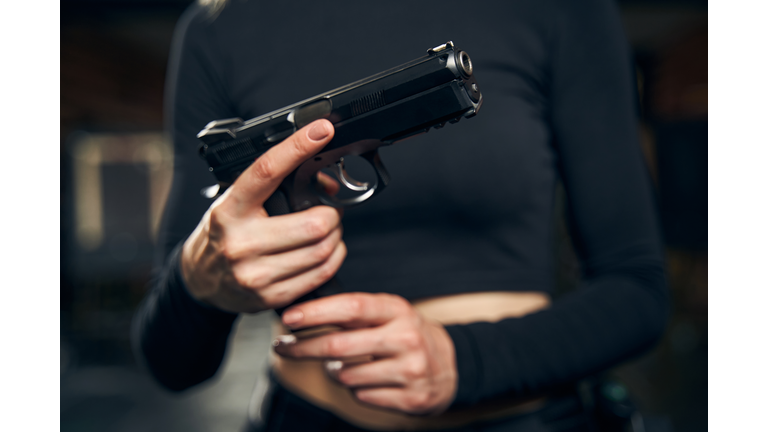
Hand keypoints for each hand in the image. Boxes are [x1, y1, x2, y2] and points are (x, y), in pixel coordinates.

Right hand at [180, 119, 346, 312]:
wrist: (199, 280)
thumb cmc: (223, 234)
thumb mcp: (235, 202)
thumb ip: (272, 190)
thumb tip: (325, 183)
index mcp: (230, 210)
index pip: (266, 171)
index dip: (298, 147)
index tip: (322, 130)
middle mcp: (240, 242)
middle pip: (313, 224)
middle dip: (332, 214)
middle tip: (329, 211)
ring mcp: (255, 273)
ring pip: (322, 250)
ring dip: (336, 237)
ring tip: (327, 231)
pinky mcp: (269, 297)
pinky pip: (320, 275)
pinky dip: (332, 259)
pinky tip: (324, 252)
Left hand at [273, 293, 457, 414]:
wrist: (449, 365)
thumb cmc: (405, 334)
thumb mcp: (387, 313)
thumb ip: (353, 311)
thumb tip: (303, 312)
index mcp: (396, 310)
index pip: (351, 307)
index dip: (316, 313)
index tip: (289, 318)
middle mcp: (405, 338)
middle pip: (339, 346)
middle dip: (303, 348)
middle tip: (283, 347)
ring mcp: (410, 369)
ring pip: (346, 375)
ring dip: (334, 371)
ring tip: (340, 365)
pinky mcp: (411, 397)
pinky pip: (361, 396)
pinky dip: (355, 389)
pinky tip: (366, 380)